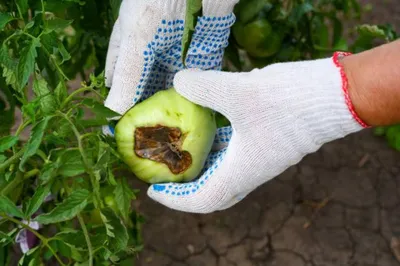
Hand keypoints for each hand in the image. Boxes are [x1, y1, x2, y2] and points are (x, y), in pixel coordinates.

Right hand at [103, 0, 238, 134]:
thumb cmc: (157, 0)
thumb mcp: (136, 40)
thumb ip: (126, 76)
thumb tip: (111, 112)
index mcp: (130, 51)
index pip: (123, 87)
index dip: (123, 110)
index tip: (127, 137)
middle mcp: (154, 58)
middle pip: (150, 94)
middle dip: (154, 117)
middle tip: (157, 146)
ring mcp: (180, 58)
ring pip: (177, 92)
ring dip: (178, 113)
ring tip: (179, 142)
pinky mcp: (205, 56)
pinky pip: (202, 83)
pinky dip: (201, 100)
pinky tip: (203, 121)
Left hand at [147, 52, 367, 212]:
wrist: (336, 97)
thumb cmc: (289, 102)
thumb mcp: (239, 92)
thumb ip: (204, 88)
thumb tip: (179, 82)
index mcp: (241, 171)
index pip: (201, 200)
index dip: (174, 199)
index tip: (154, 190)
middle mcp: (251, 171)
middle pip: (212, 192)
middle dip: (186, 187)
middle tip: (166, 173)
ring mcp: (262, 158)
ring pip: (225, 173)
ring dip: (203, 166)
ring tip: (182, 150)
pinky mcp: (270, 143)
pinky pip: (236, 155)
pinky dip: (218, 148)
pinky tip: (210, 126)